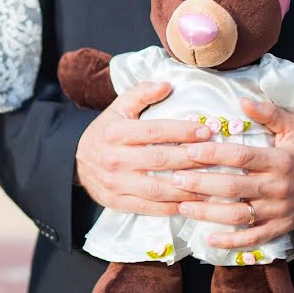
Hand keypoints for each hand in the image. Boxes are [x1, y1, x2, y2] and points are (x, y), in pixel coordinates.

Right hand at [75, 82, 212, 214]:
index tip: (207, 130)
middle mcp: (114, 158)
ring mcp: (115, 183)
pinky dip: (172, 207)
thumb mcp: (117, 109)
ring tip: (212, 183)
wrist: (76, 162)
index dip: (182, 130)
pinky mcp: (117, 202)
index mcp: (115, 133)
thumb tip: (167, 84)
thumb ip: (140, 94)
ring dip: (187, 187)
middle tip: (217, 156)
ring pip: (157, 188)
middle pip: (160, 160)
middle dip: (192, 158)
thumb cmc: (105, 132)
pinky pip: (149, 208)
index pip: (154, 131)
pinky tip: (192, 203)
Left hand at [174, 98, 293, 247]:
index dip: (213, 153)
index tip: (188, 150)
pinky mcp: (278, 228)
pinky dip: (231, 242)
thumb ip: (269, 113)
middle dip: (201, 183)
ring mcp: (277, 211)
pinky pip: (253, 238)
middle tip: (175, 179)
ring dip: (208, 213)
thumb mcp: (293, 128)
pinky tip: (209, 239)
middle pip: (233, 187)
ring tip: (182, 206)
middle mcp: (276, 187)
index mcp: (279, 161)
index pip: (241, 156)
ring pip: (238, 215)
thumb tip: (243, 100)